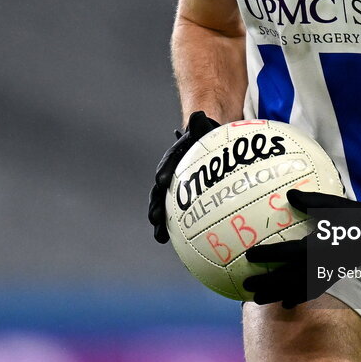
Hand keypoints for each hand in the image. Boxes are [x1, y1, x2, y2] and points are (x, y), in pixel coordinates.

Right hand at [148, 110, 219, 242]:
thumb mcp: (204, 127)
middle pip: (161, 191)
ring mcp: (177, 189)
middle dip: (156, 205)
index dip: (165, 171)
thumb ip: (200, 124)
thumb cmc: (206, 134)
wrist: (206, 140)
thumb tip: (198, 115)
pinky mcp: (186, 201)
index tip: (161, 180)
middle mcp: (173, 174)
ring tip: (160, 237)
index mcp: (177, 157)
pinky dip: (180, 230)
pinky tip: (182, 246)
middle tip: (154, 218)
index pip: (169, 162)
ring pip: (167, 207)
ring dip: (162, 223)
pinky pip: (182, 216)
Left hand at [243, 189, 360, 308]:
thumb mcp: (331, 204)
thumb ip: (309, 201)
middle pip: (288, 278)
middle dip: (267, 283)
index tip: (249, 254)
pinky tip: (286, 304)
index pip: (288, 253)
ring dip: (276, 295)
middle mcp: (320, 264)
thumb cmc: (351, 214)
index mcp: (318, 246)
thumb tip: (289, 194)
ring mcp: (326, 273)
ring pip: (297, 289)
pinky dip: (298, 299)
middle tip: (246, 285)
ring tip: (257, 300)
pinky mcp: (331, 277)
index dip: (269, 255)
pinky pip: (312, 292)